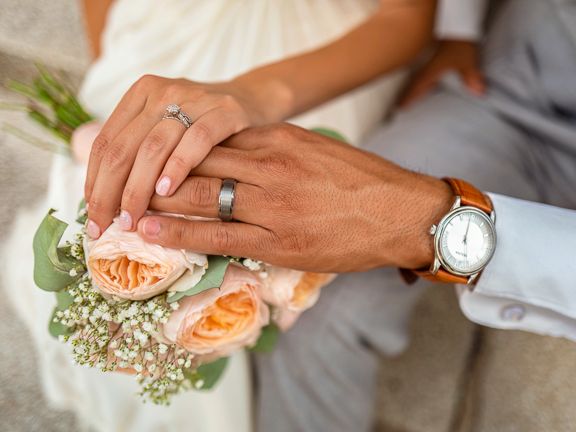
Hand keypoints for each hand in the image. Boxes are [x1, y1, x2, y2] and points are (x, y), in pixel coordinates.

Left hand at [84, 75, 277, 237]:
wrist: (252, 102)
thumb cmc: (202, 127)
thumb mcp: (166, 129)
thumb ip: (138, 152)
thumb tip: (104, 200)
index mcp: (140, 95)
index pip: (106, 143)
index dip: (94, 182)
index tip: (92, 216)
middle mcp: (162, 92)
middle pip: (124, 148)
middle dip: (109, 192)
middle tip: (106, 226)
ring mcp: (193, 99)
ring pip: (153, 147)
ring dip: (138, 188)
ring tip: (132, 218)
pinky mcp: (224, 111)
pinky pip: (196, 141)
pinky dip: (177, 167)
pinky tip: (166, 191)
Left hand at [137, 124, 452, 272]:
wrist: (401, 213)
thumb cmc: (362, 182)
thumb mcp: (316, 149)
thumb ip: (275, 149)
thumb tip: (238, 154)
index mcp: (279, 140)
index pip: (213, 138)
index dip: (175, 147)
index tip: (150, 154)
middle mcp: (270, 167)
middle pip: (197, 163)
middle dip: (156, 172)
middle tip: (122, 179)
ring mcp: (272, 204)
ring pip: (201, 197)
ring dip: (158, 201)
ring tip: (124, 207)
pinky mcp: (278, 240)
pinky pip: (218, 235)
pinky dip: (180, 233)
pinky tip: (151, 232)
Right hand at [399, 40, 485, 108]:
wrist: (458, 26)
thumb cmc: (459, 43)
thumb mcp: (466, 62)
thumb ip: (471, 78)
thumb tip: (479, 92)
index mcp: (431, 71)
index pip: (417, 87)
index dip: (408, 97)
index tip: (400, 107)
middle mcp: (427, 67)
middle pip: (414, 84)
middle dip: (406, 94)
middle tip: (399, 105)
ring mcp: (429, 62)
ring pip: (417, 78)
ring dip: (411, 87)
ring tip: (405, 96)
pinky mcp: (434, 58)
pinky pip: (423, 72)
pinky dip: (419, 79)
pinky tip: (422, 83)